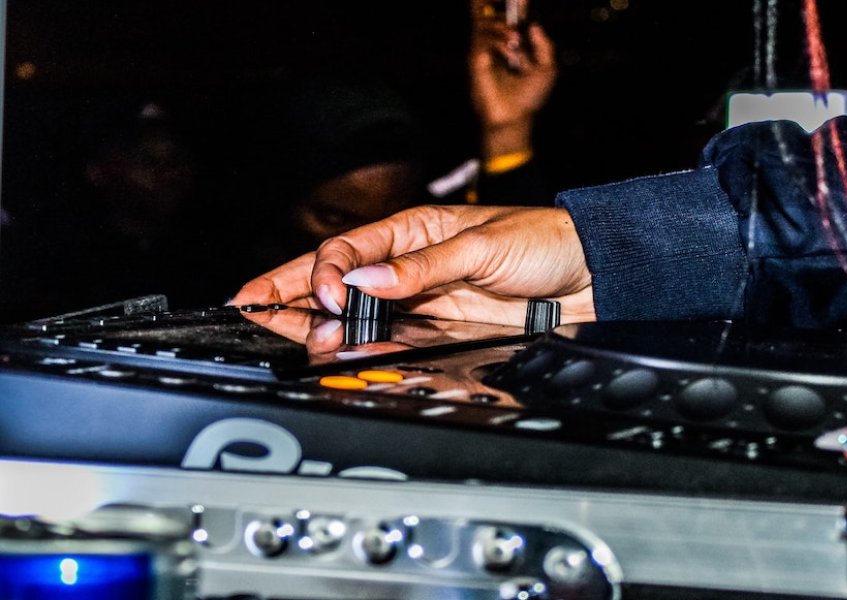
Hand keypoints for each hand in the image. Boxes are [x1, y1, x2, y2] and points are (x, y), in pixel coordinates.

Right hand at [232, 205, 595, 325]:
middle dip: (290, 295)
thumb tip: (364, 280)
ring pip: (358, 316)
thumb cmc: (543, 241)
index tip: (323, 296)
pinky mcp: (440, 330)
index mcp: (412, 232)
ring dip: (322, 328)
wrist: (590, 275)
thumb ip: (422, 268)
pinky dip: (363, 349)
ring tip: (289, 339)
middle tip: (248, 309)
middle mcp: (409, 267)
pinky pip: (392, 341)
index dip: (324, 272)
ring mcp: (422, 301)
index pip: (348, 250)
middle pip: (337, 283)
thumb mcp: (481, 247)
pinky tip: (337, 353)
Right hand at [469, 0, 556, 157]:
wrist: (514, 118)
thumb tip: (534, 25)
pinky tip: (510, 51)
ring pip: (485, 22)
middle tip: (515, 6)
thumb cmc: (529, 96)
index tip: (524, 3)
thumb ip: (545, 46)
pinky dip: (497, 40)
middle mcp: (497, 43)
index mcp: (514, 44)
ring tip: (515, 39)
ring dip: (502, 27)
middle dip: (500, 6)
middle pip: (488, 13)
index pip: (509, 17)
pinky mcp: (475, 60)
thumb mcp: (547, 69)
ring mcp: (484, 50)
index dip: (515, 8)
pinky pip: (481, 38)